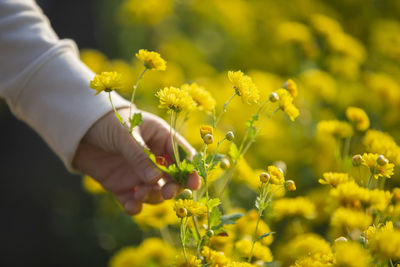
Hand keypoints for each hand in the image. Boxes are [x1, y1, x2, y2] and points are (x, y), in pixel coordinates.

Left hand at [72, 108, 200, 214]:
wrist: (77, 128)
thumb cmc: (106, 121)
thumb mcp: (125, 134)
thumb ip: (140, 156)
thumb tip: (156, 180)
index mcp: (161, 139)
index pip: (183, 156)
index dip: (191, 170)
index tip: (193, 184)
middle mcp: (154, 158)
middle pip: (173, 179)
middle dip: (173, 188)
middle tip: (167, 194)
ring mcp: (139, 174)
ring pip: (155, 193)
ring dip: (152, 197)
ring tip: (139, 194)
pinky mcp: (123, 186)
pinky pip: (134, 202)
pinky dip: (135, 207)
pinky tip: (131, 205)